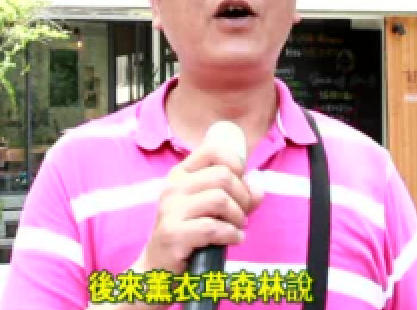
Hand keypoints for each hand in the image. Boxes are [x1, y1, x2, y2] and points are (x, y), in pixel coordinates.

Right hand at [132, 138, 263, 274]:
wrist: (158, 267)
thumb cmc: (189, 233)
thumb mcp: (211, 209)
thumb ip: (238, 196)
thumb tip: (258, 188)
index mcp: (181, 174)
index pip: (212, 150)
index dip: (235, 163)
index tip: (241, 183)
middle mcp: (173, 187)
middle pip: (223, 176)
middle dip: (242, 197)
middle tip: (243, 214)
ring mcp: (170, 210)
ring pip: (220, 199)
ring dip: (237, 217)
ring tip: (237, 227)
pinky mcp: (173, 234)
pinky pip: (212, 227)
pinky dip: (231, 234)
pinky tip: (233, 239)